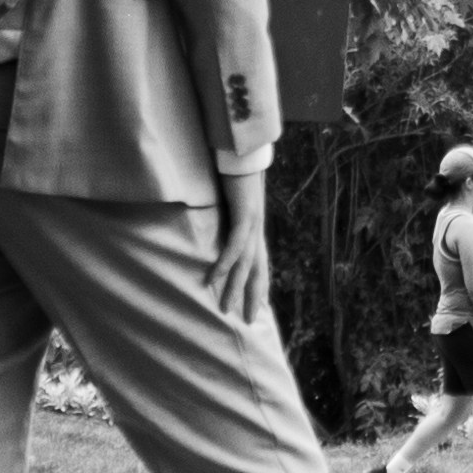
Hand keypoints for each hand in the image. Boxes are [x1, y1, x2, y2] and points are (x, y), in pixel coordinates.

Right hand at [210, 167, 270, 324]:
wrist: (242, 151)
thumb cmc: (233, 173)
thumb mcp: (229, 202)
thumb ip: (227, 218)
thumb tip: (218, 229)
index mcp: (254, 228)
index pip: (259, 264)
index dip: (258, 286)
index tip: (255, 308)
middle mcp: (257, 230)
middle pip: (258, 271)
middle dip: (252, 296)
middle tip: (246, 320)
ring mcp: (253, 223)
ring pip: (246, 264)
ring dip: (234, 288)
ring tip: (225, 308)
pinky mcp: (245, 215)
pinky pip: (235, 246)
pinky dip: (224, 263)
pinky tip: (213, 278)